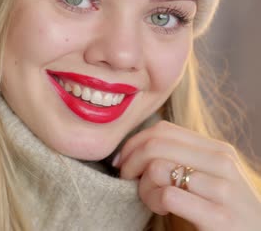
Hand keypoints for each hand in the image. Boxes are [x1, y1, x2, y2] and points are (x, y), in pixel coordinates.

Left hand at [114, 121, 260, 230]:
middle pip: (156, 145)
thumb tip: (134, 146)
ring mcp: (223, 190)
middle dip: (131, 162)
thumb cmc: (220, 210)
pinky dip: (153, 202)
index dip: (134, 143)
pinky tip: (161, 209)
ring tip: (151, 199)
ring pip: (157, 169)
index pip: (163, 129)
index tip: (123, 161)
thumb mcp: (207, 177)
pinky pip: (167, 195)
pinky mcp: (219, 217)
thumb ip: (182, 157)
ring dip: (143, 187)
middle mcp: (223, 164)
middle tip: (128, 180)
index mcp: (219, 150)